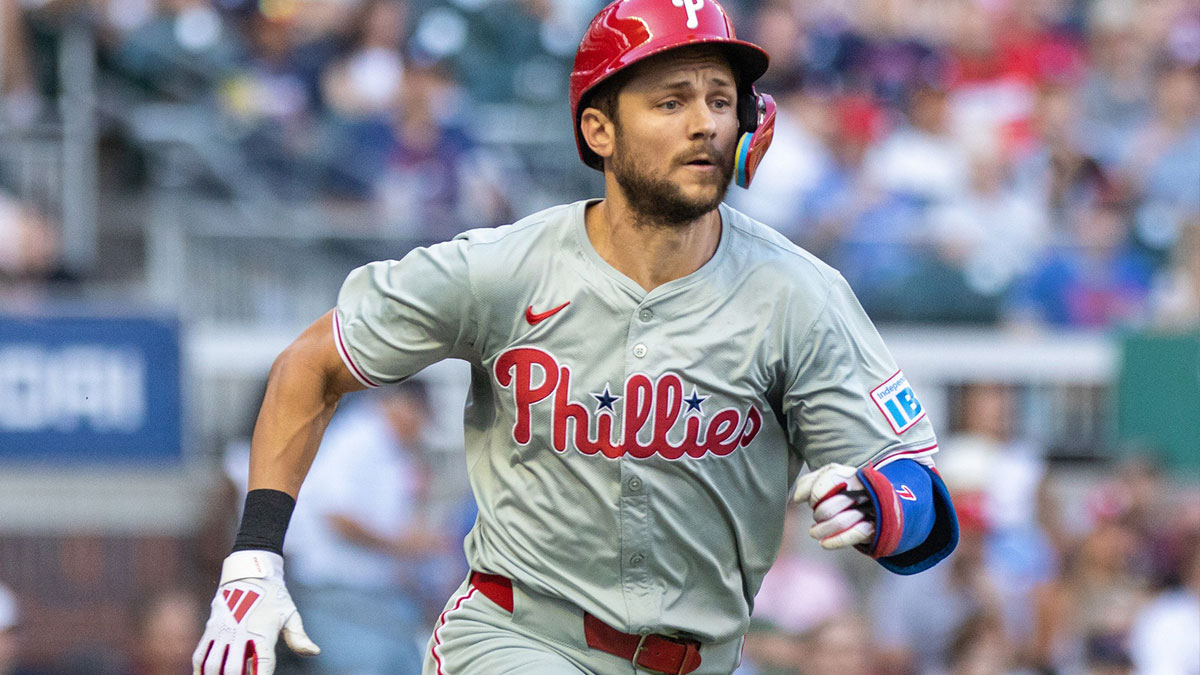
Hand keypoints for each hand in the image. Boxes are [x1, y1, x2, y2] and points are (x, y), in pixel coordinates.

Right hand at [193, 550, 319, 674]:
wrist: (250, 572)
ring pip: (213, 664)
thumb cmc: (273, 596)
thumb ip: (298, 637)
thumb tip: (315, 652)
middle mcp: (240, 633)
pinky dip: (201, 669)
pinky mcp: (210, 629)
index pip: (262, 663)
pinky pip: (200, 655)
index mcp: (262, 632)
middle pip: (233, 669)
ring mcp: (222, 631)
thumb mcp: (290, 614)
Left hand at [793, 463, 874, 549]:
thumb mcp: (829, 480)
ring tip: (815, 532)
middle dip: (818, 515)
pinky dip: (836, 541)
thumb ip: (809, 483)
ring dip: (822, 530)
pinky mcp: (874, 525)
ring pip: (840, 522)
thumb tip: (798, 497)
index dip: (814, 494)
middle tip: (817, 517)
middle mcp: (861, 489)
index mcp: (848, 474)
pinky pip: (854, 534)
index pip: (828, 480)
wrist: (879, 504)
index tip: (812, 501)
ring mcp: (869, 508)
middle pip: (830, 506)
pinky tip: (825, 543)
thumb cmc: (848, 491)